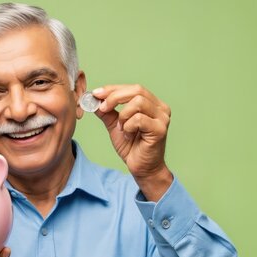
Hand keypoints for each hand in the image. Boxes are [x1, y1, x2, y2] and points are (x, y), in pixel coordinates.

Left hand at [92, 84, 172, 200]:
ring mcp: (162, 118)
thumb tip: (93, 99)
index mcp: (153, 104)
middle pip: (137, 90)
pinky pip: (139, 119)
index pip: (133, 88)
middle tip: (102, 108)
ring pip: (138, 102)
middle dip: (115, 97)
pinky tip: (128, 136)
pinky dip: (128, 126)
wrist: (141, 168)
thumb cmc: (132, 147)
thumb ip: (107, 111)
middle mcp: (161, 108)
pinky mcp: (160, 129)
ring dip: (123, 115)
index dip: (113, 89)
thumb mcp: (115, 125)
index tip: (96, 93)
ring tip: (121, 128)